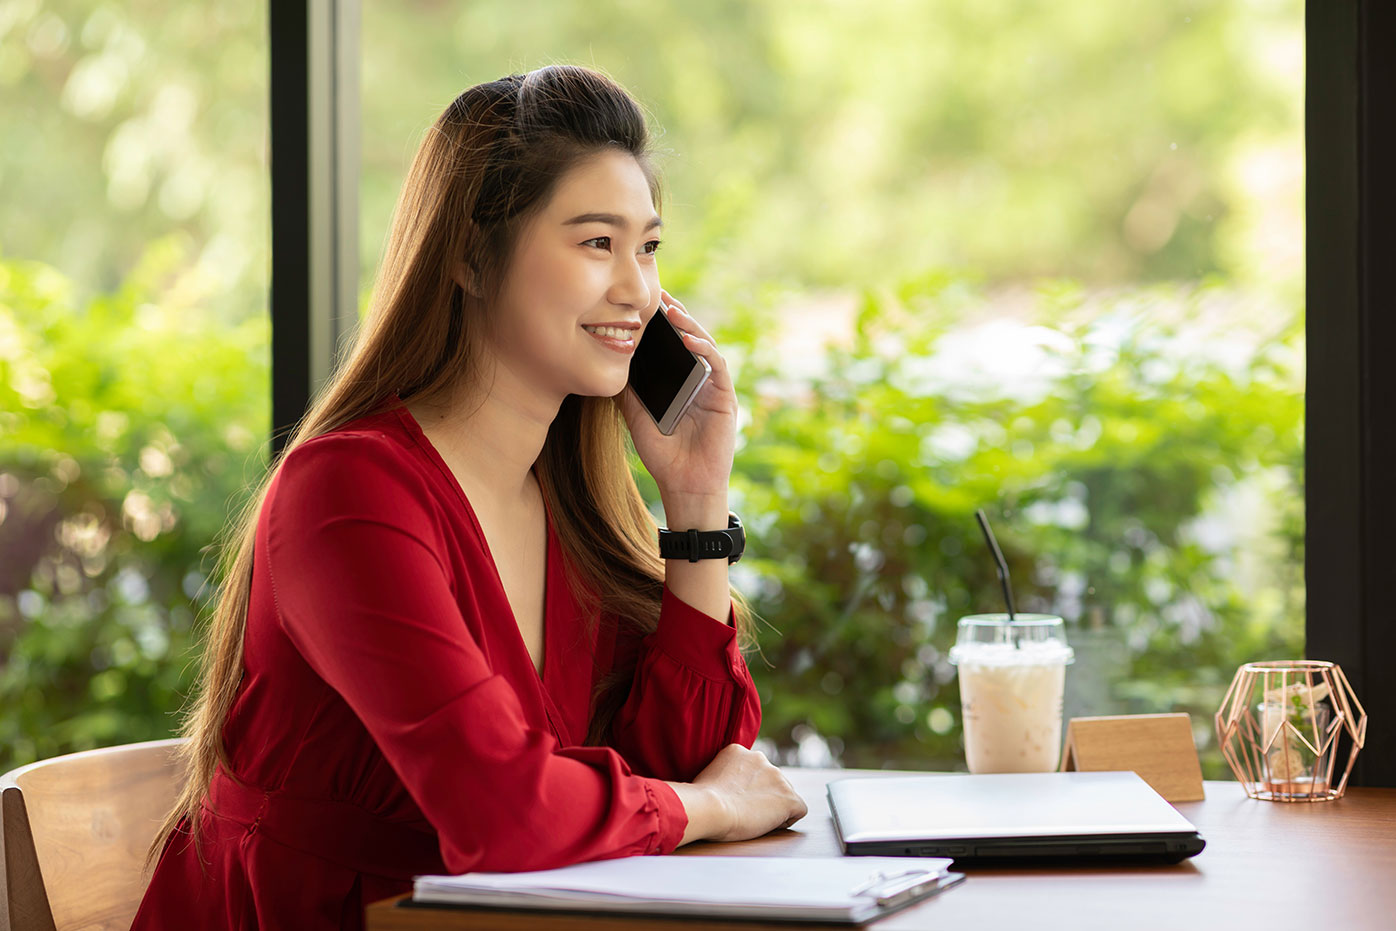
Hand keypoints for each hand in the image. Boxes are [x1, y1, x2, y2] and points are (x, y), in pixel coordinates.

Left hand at [618, 290, 737, 507]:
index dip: (659, 323)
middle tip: (658, 294)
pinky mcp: (725, 397)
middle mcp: (697, 380)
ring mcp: (713, 387)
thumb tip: (610, 360)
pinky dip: (704, 349)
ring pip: (705, 346)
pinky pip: (717, 366)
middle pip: (688, 339)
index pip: (670, 345)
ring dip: (690, 326)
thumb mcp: (636, 415)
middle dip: (675, 315)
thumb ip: (628, 390)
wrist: (683, 484)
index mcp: (678, 382)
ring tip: (672, 310)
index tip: (642, 303)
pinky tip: (688, 339)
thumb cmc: (662, 454)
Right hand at [690, 744, 807, 841]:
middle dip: (762, 795)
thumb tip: (727, 788)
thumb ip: (723, 776)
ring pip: (783, 794)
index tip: (735, 800)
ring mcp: (777, 777)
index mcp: (738, 751)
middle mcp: (761, 759)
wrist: (710, 808)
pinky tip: (768, 824)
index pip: (752, 770)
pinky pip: (798, 810)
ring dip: (772, 807)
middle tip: (743, 812)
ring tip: (752, 819)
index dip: (747, 788)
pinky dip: (786, 819)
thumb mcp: (708, 776)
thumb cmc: (701, 801)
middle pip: (770, 781)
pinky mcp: (789, 798)